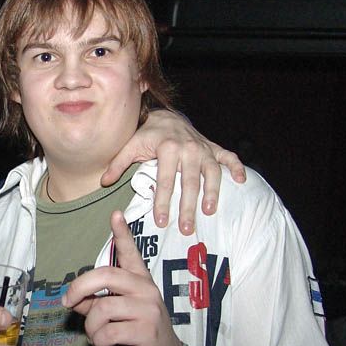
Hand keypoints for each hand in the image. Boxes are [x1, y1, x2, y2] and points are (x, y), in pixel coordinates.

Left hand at [61, 211, 182, 345]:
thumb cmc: (138, 332)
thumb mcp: (117, 314)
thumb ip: (95, 302)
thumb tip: (72, 299)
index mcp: (139, 280)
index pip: (131, 252)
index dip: (122, 234)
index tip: (115, 214)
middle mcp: (146, 289)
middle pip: (106, 275)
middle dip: (80, 287)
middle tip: (68, 302)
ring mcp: (148, 309)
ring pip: (103, 308)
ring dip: (90, 326)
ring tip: (95, 335)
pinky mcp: (146, 330)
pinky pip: (108, 331)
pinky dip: (98, 340)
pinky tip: (104, 343)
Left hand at [100, 109, 245, 234]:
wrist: (166, 117)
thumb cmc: (147, 136)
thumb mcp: (130, 146)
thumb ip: (118, 164)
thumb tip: (104, 182)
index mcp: (167, 149)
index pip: (165, 181)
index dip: (163, 202)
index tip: (162, 222)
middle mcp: (188, 148)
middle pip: (189, 182)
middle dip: (188, 207)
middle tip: (186, 228)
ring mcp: (203, 148)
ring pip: (211, 173)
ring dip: (213, 193)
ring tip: (210, 212)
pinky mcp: (214, 148)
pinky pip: (229, 157)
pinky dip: (236, 167)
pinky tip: (241, 181)